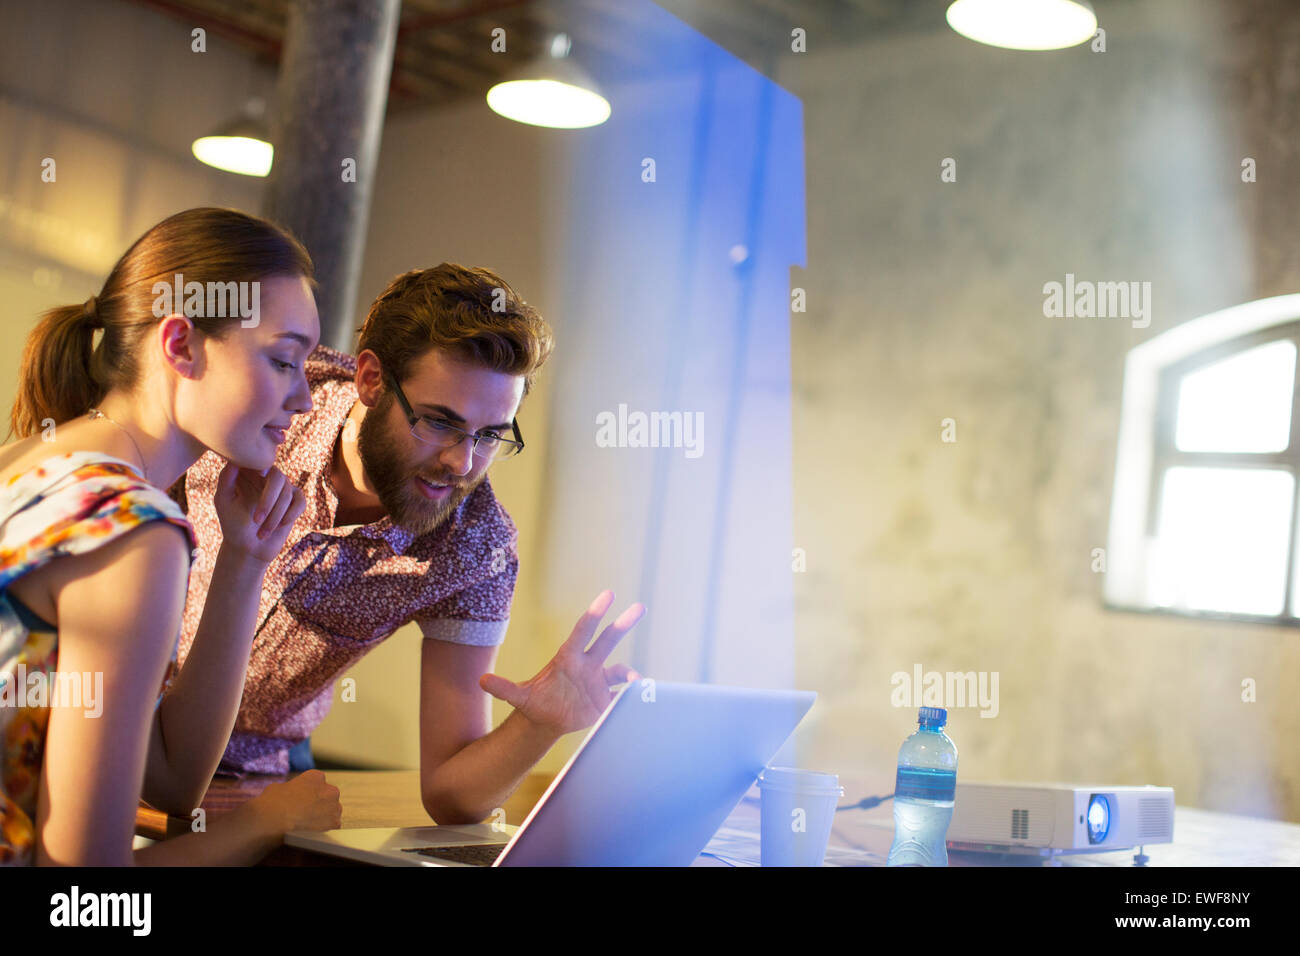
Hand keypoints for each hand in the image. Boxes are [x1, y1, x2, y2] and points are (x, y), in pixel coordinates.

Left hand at [213, 461, 305, 563]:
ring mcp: (283, 488)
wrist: (249, 548)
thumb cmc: (232, 524)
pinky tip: (281, 526)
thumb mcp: (224, 501)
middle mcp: (268, 477)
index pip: (258, 461)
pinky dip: (291, 515)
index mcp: (250, 473)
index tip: (255, 479)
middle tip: (256, 521)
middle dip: (268, 501)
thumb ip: (226, 479)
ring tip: (262, 533)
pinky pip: (300, 501)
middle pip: (278, 477)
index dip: (259, 469)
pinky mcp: (295, 501)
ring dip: (275, 516)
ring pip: (288, 493)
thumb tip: (235, 460)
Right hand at [248, 769, 341, 833]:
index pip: (319, 781)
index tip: (306, 797)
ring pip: (333, 809)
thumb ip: (293, 787)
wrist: (276, 818)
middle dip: (321, 801)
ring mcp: (333, 805)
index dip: (312, 791)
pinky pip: (334, 823)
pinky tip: (315, 828)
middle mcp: (329, 788)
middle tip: (308, 810)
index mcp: (316, 776)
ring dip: (325, 813)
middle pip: (329, 794)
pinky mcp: (334, 821)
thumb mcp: (281, 786)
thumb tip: (290, 793)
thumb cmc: (274, 801)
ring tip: (310, 821)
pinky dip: (326, 826)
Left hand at [480, 590, 645, 735]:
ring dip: (629, 673)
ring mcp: (598, 681)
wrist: (547, 720)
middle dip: (623, 623)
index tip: (608, 595)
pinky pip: (621, 694)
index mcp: (569, 657)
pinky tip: (638, 697)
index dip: (596, 612)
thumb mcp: (520, 696)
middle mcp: (587, 664)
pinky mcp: (605, 699)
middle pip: (607, 640)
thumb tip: (481, 679)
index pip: (583, 630)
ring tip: (636, 680)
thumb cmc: (535, 702)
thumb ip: (505, 688)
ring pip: (619, 669)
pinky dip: (630, 695)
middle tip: (640, 607)